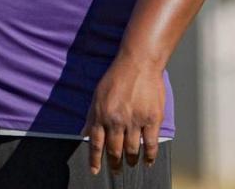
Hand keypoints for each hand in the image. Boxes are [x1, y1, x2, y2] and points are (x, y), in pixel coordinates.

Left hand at [83, 56, 165, 174]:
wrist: (138, 63)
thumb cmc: (116, 78)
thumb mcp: (97, 96)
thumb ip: (91, 117)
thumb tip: (83, 135)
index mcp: (101, 115)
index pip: (96, 144)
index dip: (95, 160)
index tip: (95, 171)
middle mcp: (116, 120)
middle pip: (115, 150)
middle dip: (114, 164)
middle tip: (116, 171)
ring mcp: (135, 121)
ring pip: (132, 150)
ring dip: (131, 160)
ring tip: (131, 164)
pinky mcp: (152, 119)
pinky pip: (150, 144)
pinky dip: (149, 156)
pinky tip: (148, 161)